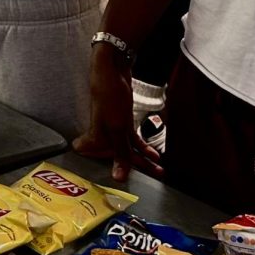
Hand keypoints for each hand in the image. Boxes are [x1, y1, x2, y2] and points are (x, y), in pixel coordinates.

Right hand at [73, 48, 163, 181]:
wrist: (113, 69)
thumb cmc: (109, 96)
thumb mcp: (117, 128)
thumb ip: (119, 154)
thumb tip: (119, 178)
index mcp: (94, 139)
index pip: (96, 162)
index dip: (108, 171)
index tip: (124, 184)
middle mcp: (101, 136)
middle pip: (117, 158)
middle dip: (137, 169)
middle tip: (156, 178)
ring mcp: (112, 128)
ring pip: (127, 149)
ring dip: (144, 159)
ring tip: (160, 170)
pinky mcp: (122, 121)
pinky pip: (132, 140)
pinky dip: (143, 147)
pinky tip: (155, 154)